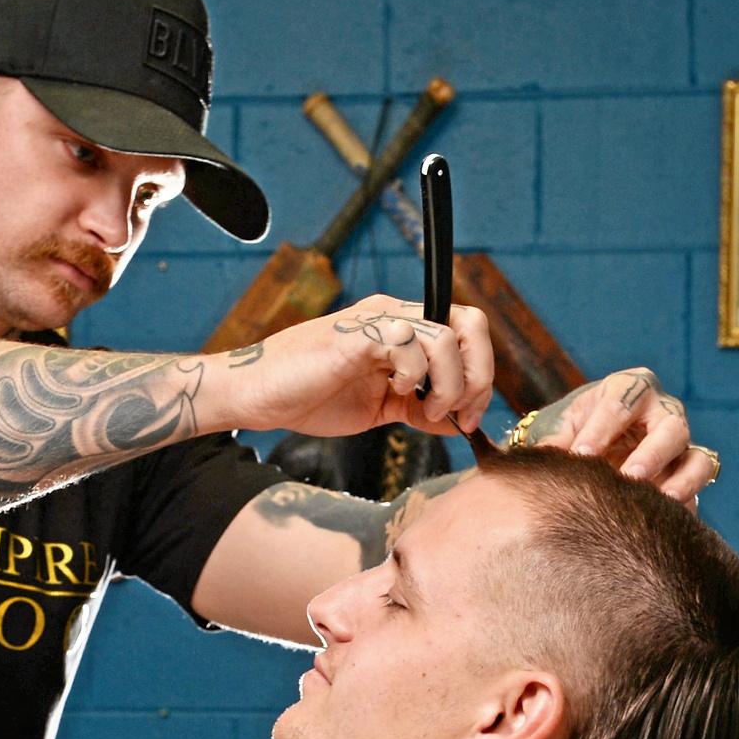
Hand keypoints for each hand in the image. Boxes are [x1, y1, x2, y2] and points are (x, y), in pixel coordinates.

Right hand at [216, 294, 495, 439]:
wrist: (257, 395)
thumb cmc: (308, 397)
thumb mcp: (378, 409)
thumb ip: (417, 408)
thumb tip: (456, 422)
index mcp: (402, 330)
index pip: (465, 332)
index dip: (481, 374)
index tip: (469, 417)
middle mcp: (395, 316)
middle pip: (469, 323)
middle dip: (478, 374)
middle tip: (462, 412)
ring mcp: (376, 322)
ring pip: (445, 336)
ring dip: (448, 383)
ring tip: (427, 411)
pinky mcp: (357, 336)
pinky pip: (407, 342)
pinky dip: (413, 374)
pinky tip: (396, 392)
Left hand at [519, 369, 718, 507]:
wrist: (591, 450)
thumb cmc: (575, 432)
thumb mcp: (561, 430)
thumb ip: (552, 444)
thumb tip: (536, 463)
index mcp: (629, 390)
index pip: (620, 404)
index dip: (601, 430)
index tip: (581, 455)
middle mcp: (663, 412)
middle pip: (671, 427)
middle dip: (651, 454)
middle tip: (628, 477)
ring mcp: (681, 445)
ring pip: (698, 459)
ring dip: (682, 482)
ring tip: (659, 502)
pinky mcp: (689, 475)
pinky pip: (697, 489)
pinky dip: (685, 502)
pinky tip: (665, 519)